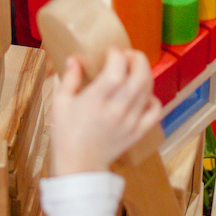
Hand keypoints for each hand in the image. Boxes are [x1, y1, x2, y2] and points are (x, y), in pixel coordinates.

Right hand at [48, 49, 162, 175]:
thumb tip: (75, 59)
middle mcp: (117, 109)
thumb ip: (69, 78)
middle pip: (140, 77)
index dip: (117, 54)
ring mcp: (131, 121)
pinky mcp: (138, 132)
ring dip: (144, 74)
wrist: (79, 165)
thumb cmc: (66, 133)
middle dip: (138, 58)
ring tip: (133, 70)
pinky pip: (155, 112)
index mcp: (96, 100)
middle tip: (128, 54)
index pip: (117, 69)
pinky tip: (143, 94)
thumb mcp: (60, 103)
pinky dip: (153, 99)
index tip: (111, 50)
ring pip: (148, 90)